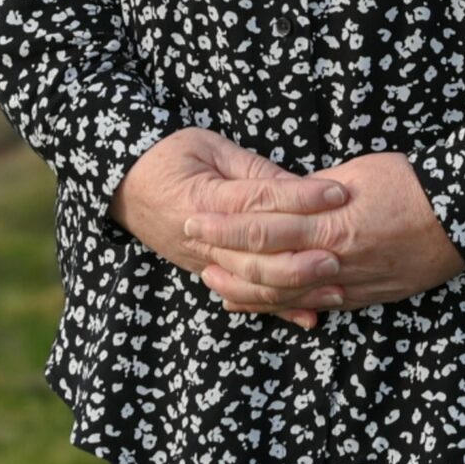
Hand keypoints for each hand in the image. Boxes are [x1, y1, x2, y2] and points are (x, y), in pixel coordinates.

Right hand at [110, 128, 352, 328]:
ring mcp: (204, 262)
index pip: (260, 201)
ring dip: (298, 290)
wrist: (124, 185)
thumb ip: (252, 169)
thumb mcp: (209, 147)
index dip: (302, 197)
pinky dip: (278, 311)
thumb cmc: (169, 156)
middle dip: (302, 257)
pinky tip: (311, 317)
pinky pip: (247, 298)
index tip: (339, 192)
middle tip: (340, 252)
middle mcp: (203, 238)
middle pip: (258, 256)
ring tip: (338, 286)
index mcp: (204, 199)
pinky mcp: (207, 274)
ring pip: (255, 285)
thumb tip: (298, 184)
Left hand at [184, 150, 464, 315]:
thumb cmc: (412, 184)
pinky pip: (312, 306)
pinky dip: (279, 306)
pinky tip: (254, 302)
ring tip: (212, 279)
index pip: (264, 223)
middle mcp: (334, 258)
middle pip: (265, 262)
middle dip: (224, 254)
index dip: (226, 223)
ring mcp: (347, 283)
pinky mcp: (361, 297)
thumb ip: (317, 189)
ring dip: (244, 287)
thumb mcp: (359, 172)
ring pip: (284, 293)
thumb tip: (288, 194)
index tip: (194, 215)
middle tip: (190, 244)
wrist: (463, 218)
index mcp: (330, 221)